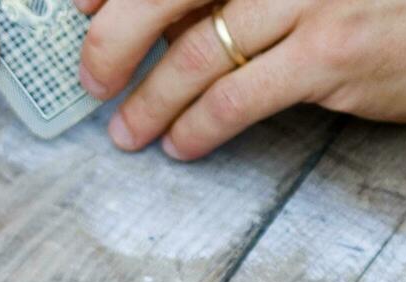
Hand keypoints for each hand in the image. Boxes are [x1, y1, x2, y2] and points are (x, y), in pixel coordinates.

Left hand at [80, 0, 405, 160]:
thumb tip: (146, 23)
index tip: (74, 13)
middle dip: (112, 42)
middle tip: (91, 82)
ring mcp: (306, 0)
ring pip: (195, 55)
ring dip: (149, 102)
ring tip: (127, 132)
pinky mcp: (330, 52)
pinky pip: (237, 97)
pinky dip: (197, 127)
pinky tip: (181, 144)